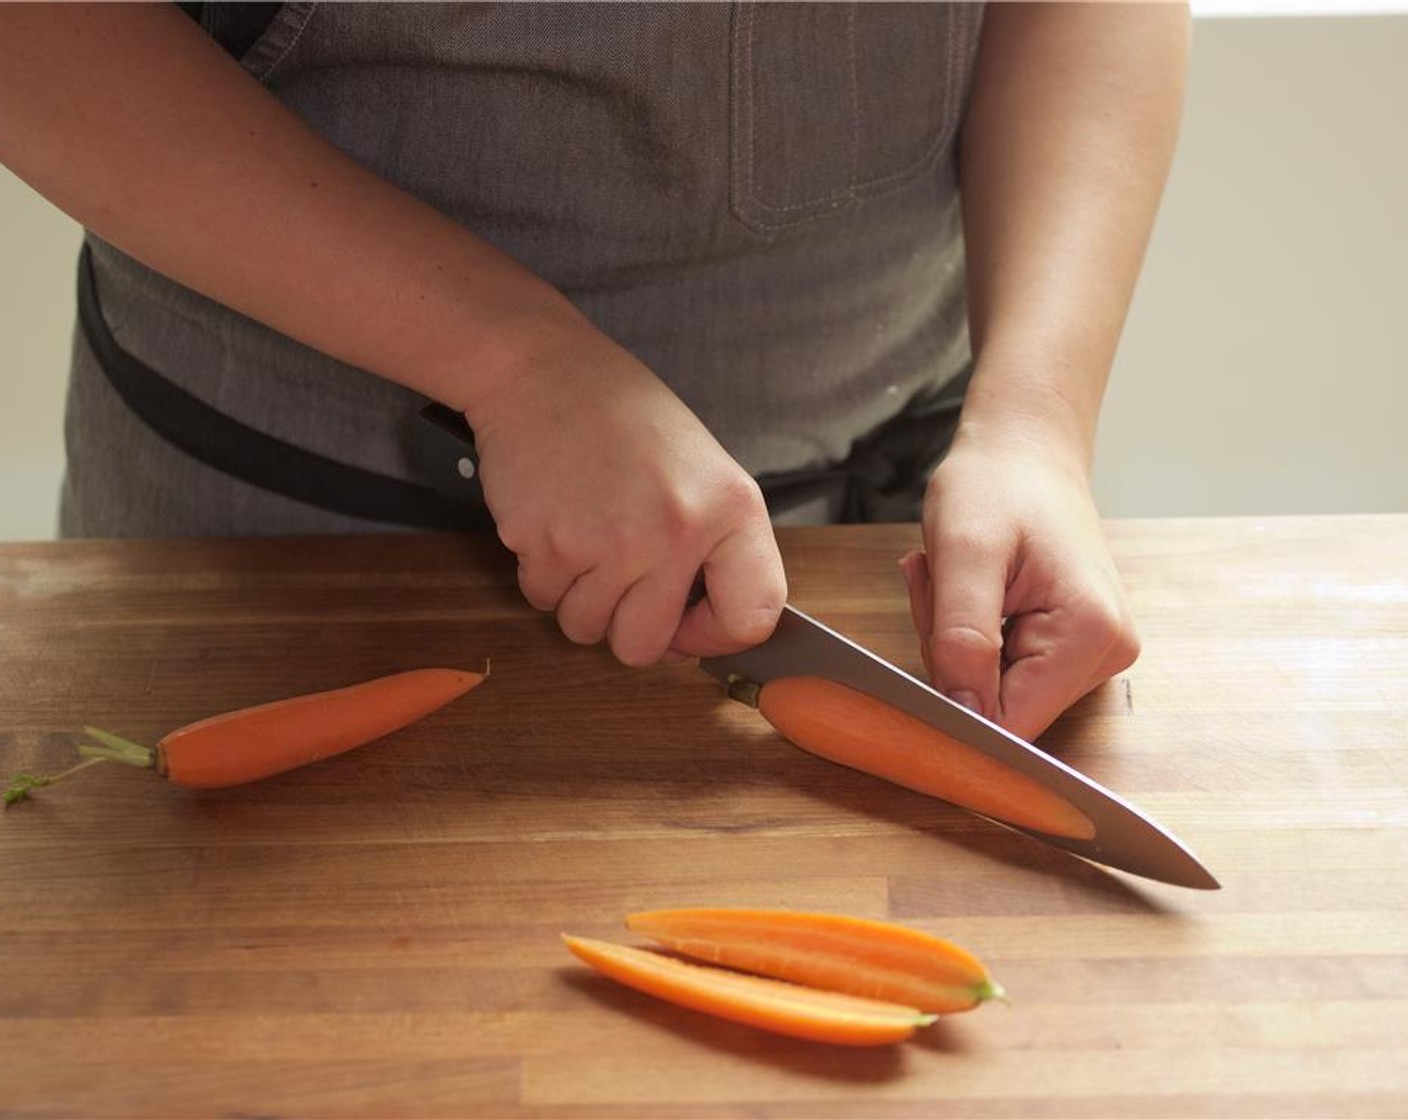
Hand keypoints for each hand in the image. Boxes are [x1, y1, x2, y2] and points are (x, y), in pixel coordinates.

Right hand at [466, 323, 786, 667]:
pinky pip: (541, 597)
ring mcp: (608, 542)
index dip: (714, 635)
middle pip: (645, 647)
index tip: (689, 622)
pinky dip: (542, 571)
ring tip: (585, 535)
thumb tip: (696, 631)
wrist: (545, 370)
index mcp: (730, 510)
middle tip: (618, 579)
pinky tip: (556, 520)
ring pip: (586, 629)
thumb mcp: (703, 471)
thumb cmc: (624, 418)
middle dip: (625, 627)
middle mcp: (675, 532)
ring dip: (578, 597)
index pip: (751, 619)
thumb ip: (713, 549)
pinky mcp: (545, 543)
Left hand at [900, 425, 1138, 741]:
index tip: (934, 624)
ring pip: (996, 691)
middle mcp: (1106, 653)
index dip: (953, 693)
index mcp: (1090, 634)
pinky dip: (970, 637)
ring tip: (954, 578)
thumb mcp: (964, 553)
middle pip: (1002, 708)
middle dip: (951, 657)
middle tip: (940, 585)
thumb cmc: (996, 485)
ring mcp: (1093, 652)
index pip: (1009, 723)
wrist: (1024, 450)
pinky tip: (969, 588)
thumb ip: (962, 638)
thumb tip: (964, 714)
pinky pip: (1003, 670)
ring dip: (955, 644)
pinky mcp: (1073, 645)